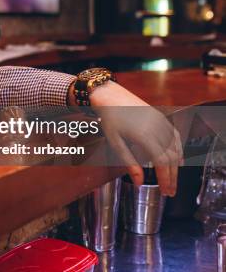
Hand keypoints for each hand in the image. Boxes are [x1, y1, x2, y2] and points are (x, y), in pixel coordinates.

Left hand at [89, 81, 182, 196]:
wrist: (110, 95)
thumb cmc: (109, 119)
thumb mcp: (115, 143)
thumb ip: (129, 163)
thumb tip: (139, 183)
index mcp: (144, 135)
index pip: (161, 162)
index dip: (165, 178)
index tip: (165, 191)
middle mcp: (157, 128)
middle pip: (171, 158)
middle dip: (172, 177)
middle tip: (170, 192)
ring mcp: (161, 121)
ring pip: (176, 148)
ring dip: (177, 166)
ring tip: (172, 181)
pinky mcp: (162, 117)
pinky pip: (175, 136)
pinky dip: (179, 150)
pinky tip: (179, 161)